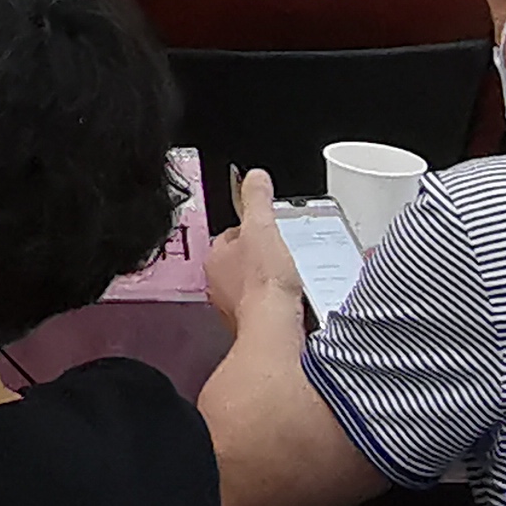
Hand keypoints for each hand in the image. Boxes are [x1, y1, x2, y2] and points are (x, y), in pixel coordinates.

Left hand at [206, 166, 308, 334]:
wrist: (273, 328)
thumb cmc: (264, 282)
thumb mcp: (262, 227)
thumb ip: (257, 200)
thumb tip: (254, 177)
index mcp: (216, 257)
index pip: (231, 235)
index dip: (251, 229)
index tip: (266, 228)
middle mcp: (219, 284)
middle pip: (241, 262)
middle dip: (259, 258)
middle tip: (281, 254)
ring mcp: (233, 307)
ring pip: (250, 286)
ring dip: (267, 282)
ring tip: (288, 277)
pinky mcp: (251, 326)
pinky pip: (262, 309)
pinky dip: (274, 305)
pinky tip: (289, 301)